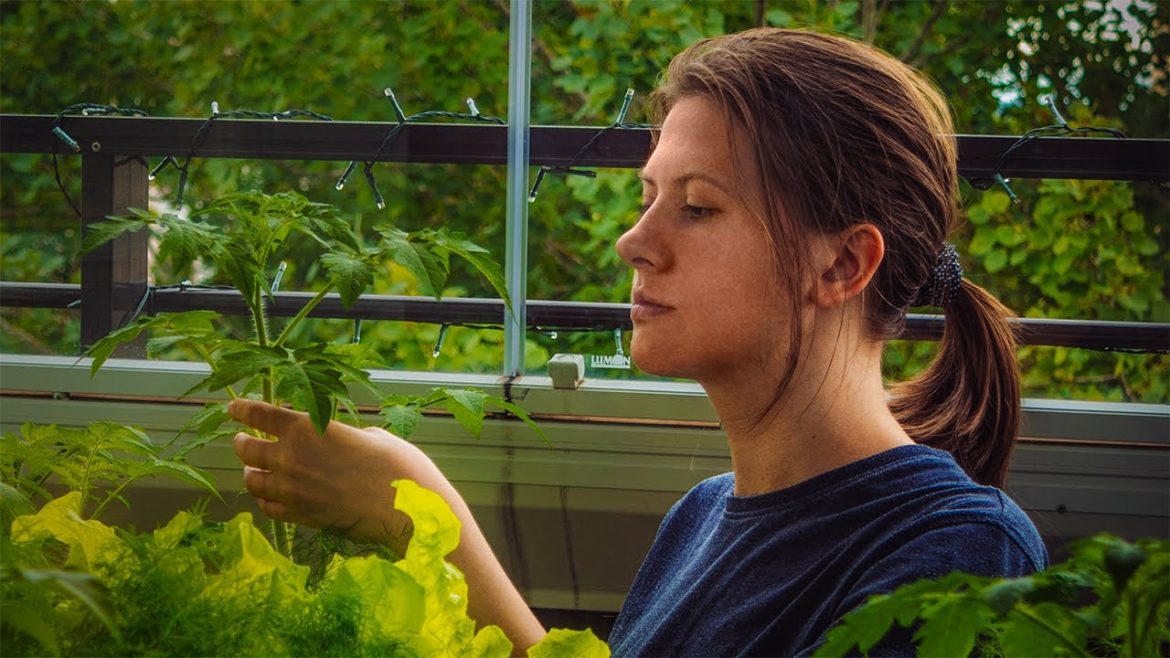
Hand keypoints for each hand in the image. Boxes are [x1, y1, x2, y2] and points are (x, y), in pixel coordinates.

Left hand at [228, 398, 441, 546]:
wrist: (408, 509)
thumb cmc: (398, 464)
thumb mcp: (370, 435)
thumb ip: (342, 436)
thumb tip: (336, 443)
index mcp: (307, 428)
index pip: (260, 415)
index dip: (242, 410)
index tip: (234, 408)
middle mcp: (291, 458)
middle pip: (248, 450)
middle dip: (241, 443)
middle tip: (241, 440)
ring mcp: (293, 491)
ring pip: (253, 482)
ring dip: (250, 473)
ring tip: (251, 470)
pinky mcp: (302, 517)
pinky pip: (269, 508)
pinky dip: (264, 500)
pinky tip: (269, 496)